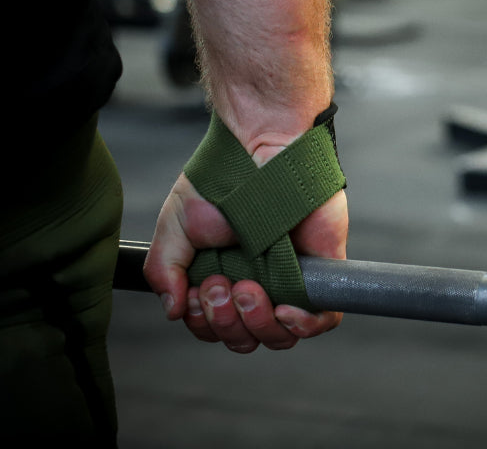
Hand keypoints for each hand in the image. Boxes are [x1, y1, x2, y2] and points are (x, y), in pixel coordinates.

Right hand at [143, 173, 347, 352]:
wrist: (260, 147)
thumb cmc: (218, 181)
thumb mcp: (175, 225)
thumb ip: (165, 269)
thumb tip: (172, 310)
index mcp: (222, 278)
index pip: (214, 328)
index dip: (205, 323)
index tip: (200, 291)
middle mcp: (256, 283)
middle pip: (245, 338)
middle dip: (228, 323)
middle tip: (222, 285)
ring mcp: (289, 278)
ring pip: (280, 336)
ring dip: (259, 325)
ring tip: (249, 289)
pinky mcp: (320, 269)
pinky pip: (322, 318)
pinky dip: (304, 326)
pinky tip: (286, 310)